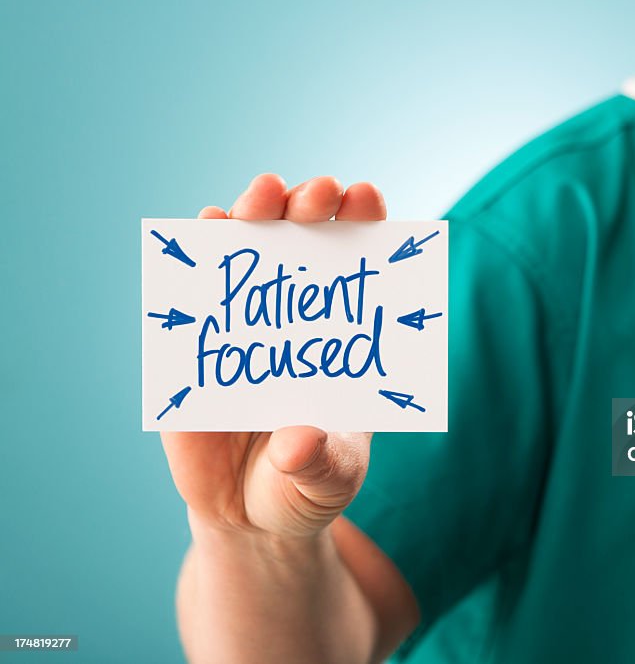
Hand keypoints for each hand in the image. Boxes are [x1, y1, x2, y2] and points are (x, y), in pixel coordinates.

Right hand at [161, 174, 386, 538]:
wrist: (249, 517)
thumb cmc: (307, 485)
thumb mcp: (329, 481)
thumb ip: (321, 463)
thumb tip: (297, 439)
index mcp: (342, 336)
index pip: (357, 264)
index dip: (362, 223)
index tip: (364, 197)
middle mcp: (294, 318)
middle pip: (302, 242)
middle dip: (309, 206)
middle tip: (318, 192)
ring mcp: (242, 326)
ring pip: (244, 256)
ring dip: (251, 216)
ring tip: (261, 200)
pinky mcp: (194, 348)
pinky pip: (193, 296)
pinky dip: (197, 261)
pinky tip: (206, 232)